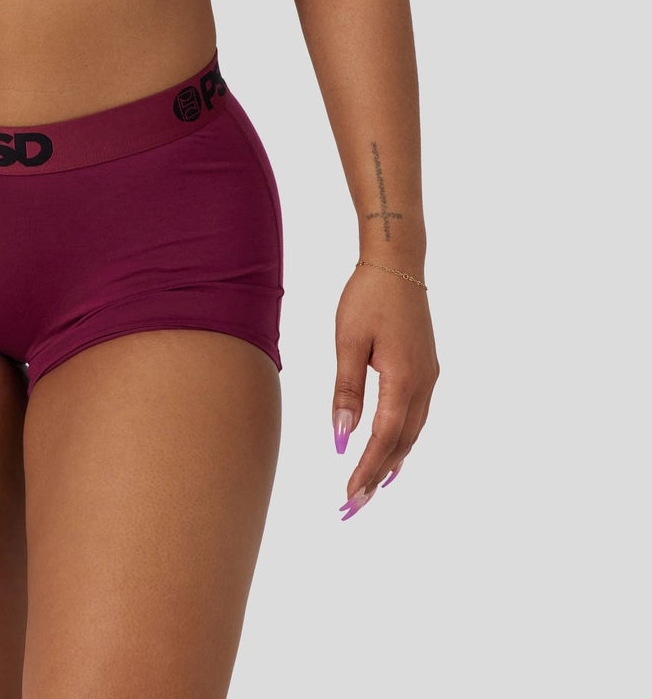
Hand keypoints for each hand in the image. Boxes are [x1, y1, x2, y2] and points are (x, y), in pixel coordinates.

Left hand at [332, 262, 438, 517]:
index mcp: (403, 379)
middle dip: (377, 476)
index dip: (367, 469)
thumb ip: (345, 390)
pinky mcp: (427, 368)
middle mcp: (423, 384)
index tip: (349, 496)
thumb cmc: (367, 297)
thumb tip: (341, 437)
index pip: (384, 437)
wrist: (397, 263)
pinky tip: (390, 450)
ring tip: (370, 490)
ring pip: (412, 432)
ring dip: (391, 461)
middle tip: (352, 507)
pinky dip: (402, 439)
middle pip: (402, 443)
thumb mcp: (348, 342)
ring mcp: (429, 377)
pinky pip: (416, 416)